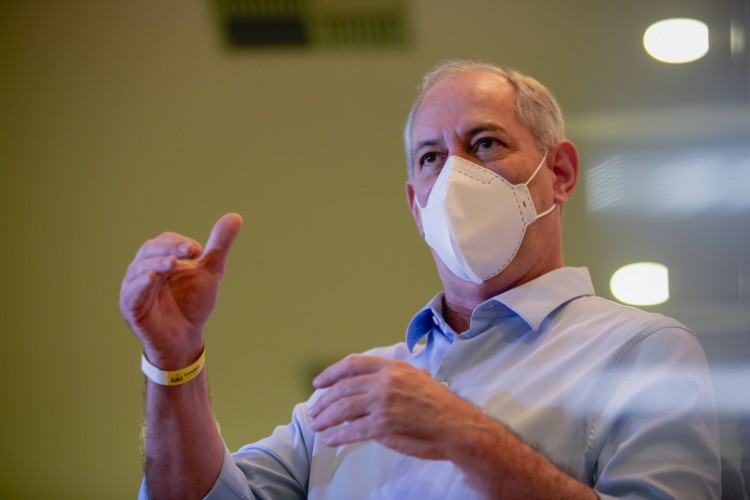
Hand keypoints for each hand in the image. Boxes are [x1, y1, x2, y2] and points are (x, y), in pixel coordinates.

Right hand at [119, 213, 242, 368]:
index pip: (164, 241)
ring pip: (138, 269)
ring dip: (156, 263)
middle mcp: (142, 271)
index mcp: (159, 259)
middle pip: (148, 250)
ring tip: (173, 263)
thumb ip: (219, 246)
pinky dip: (141, 284)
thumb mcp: (210, 271)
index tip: (198, 250)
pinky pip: (131, 294)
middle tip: (191, 250)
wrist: (186, 338)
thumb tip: (235, 216)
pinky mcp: (131, 309)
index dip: (179, 243)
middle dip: (169, 248)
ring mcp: (134, 289)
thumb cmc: (193, 303)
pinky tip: (153, 278)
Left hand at [308, 355, 483, 458]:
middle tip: (314, 410)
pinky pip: (353, 430)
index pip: (352, 364)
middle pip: (343, 388)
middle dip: (324, 400)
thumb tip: (377, 378)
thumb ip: (395, 374)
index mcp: (392, 366)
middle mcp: (385, 381)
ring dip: (326, 418)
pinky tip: (331, 439)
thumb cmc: (438, 403)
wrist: (455, 425)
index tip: (318, 383)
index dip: (331, 373)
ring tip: (317, 425)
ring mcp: (383, 402)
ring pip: (343, 409)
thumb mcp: (417, 376)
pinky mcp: (384, 425)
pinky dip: (338, 436)